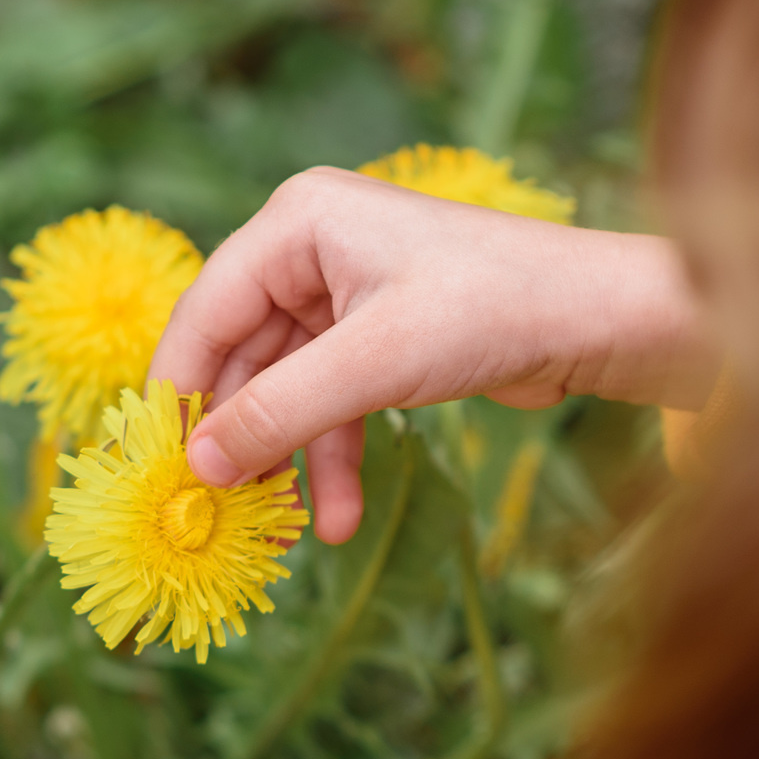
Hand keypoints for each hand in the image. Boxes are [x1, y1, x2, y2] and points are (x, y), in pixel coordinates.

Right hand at [154, 166, 719, 541]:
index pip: (205, 311)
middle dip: (242, 438)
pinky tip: (341, 519)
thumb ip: (280, 413)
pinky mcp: (381, 335)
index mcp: (297, 222)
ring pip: (289, 388)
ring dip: (292, 461)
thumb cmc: (492, 309)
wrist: (600, 318)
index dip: (178, 391)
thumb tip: (200, 468)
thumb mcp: (374, 365)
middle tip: (219, 512)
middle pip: (243, 355)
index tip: (157, 465)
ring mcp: (347, 293)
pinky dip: (334, 457)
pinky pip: (333, 401)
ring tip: (289, 535)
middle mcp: (312, 248)